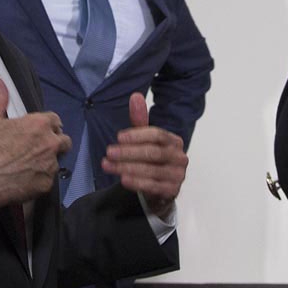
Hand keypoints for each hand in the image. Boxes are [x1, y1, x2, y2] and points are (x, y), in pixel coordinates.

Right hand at [0, 77, 71, 221]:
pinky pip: (47, 179)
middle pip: (64, 141)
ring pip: (56, 161)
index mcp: (39, 125)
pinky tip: (24, 178)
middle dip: (54, 142)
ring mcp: (49, 166)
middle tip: (36, 147)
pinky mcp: (45, 185)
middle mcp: (49, 144)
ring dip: (47, 161)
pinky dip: (39, 178)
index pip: (55, 120)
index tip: (38, 129)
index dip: (47, 124)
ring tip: (28, 164)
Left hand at [101, 92, 187, 215]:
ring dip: (127, 168)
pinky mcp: (172, 191)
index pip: (158, 135)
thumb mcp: (145, 139)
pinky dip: (137, 183)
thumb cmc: (152, 160)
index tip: (118, 137)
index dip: (138, 135)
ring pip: (152, 171)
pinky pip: (154, 186)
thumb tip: (135, 96)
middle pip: (153, 153)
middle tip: (109, 152)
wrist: (162, 188)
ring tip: (108, 166)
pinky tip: (123, 179)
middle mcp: (180, 157)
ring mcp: (178, 175)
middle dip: (128, 153)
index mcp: (174, 141)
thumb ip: (140, 120)